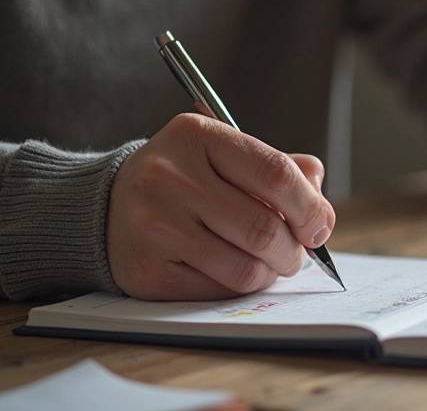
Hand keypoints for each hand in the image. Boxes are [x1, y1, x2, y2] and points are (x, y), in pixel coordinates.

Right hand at [106, 113, 335, 299]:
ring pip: (246, 267)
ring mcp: (154, 226)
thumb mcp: (225, 154)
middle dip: (295, 249)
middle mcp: (170, 177)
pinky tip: (232, 270)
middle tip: (297, 252)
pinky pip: (218, 291)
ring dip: (270, 272)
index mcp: (198, 136)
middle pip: (264, 228)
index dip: (310, 207)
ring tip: (268, 262)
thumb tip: (319, 201)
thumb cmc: (185, 179)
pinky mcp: (147, 271)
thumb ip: (279, 169)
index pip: (275, 174)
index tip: (320, 226)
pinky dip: (238, 287)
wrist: (106, 207)